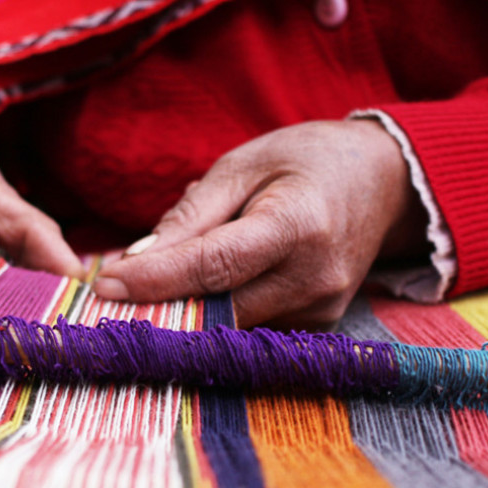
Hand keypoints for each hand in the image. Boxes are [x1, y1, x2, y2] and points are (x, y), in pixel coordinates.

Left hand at [92, 119, 424, 328]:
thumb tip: (137, 259)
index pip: (214, 267)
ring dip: (186, 309)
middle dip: (160, 304)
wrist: (382, 181)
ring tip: (153, 281)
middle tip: (107, 295)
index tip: (105, 285)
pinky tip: (199, 288)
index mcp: (297, 225)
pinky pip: (252, 326)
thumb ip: (192, 213)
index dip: (156, 280)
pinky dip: (217, 310)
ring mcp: (322, 308)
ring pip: (231, 324)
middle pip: (218, 308)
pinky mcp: (319, 325)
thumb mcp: (244, 163)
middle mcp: (315, 277)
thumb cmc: (306, 160)